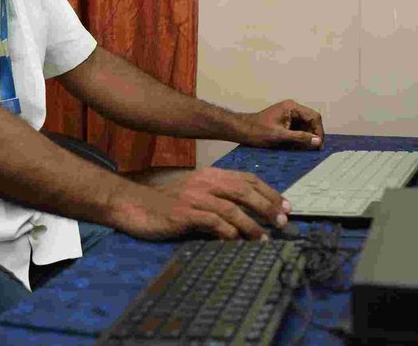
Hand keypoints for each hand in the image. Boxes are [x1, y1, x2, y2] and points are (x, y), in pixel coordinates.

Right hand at [114, 168, 289, 240]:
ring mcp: (195, 197)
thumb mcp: (192, 191)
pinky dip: (228, 233)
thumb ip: (215, 196)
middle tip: (282, 222)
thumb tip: (243, 212)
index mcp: (210, 174)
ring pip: (232, 209)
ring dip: (252, 225)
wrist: (132, 203)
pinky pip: (213, 222)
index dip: (269, 191)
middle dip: (267, 206)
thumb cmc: (163, 201)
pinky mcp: (184, 213)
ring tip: (265, 239)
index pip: (247, 179)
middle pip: (245, 191)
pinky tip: (237, 242)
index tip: (285, 205)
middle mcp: (205, 182)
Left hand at [241, 99, 324, 149]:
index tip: (319, 146)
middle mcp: (292, 108)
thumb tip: (318, 141)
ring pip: (305, 125)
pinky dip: (300, 137)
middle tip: (315, 150)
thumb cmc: (258, 132)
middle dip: (313, 135)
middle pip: (311, 121)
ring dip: (307, 137)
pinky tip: (298, 147)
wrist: (241, 130)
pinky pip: (298, 128)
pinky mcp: (284, 121)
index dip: (319, 131)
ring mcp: (288, 114)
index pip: (314, 117)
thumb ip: (300, 138)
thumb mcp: (280, 136)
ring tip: (307, 150)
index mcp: (292, 107)